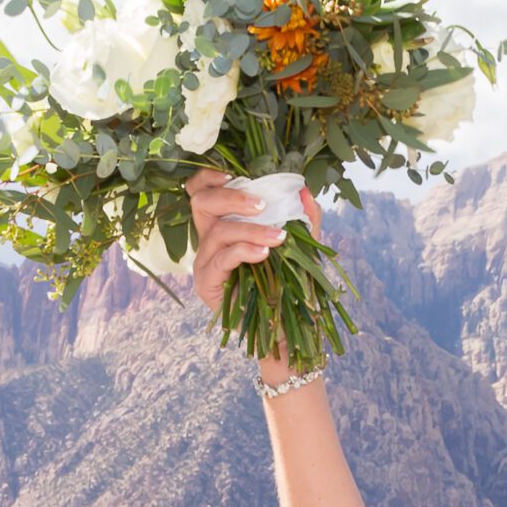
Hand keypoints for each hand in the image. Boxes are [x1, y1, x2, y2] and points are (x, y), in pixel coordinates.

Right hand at [185, 171, 321, 380]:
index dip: (210, 177)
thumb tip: (305, 190)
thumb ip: (304, 219)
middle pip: (201, 202)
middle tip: (263, 205)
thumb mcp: (300, 247)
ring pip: (217, 232)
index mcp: (223, 225)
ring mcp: (204, 263)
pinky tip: (265, 252)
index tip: (236, 175)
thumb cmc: (288, 287)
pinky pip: (221, 259)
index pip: (201, 191)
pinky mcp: (206, 285)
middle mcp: (208, 241)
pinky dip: (244, 250)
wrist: (283, 331)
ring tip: (278, 238)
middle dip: (232, 198)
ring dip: (250, 230)